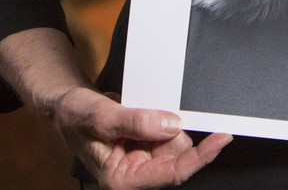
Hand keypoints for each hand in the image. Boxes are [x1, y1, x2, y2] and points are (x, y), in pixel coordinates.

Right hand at [50, 86, 230, 188]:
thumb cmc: (75, 118)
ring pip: (173, 141)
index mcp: (123, 179)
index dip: (200, 156)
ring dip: (164, 122)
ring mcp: (141, 159)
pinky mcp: (144, 145)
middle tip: (153, 110)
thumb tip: (171, 124)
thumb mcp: (103, 117)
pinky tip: (141, 112)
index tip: (221, 138)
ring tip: (136, 110)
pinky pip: (166, 130)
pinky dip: (160, 117)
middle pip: (176, 155)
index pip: (172, 173)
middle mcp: (135, 173)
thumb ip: (137, 122)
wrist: (66, 107)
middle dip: (173, 131)